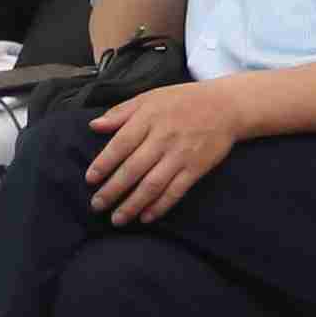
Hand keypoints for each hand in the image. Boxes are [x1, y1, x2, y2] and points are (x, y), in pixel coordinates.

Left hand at [79, 74, 259, 224]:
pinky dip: (160, 206)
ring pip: (152, 185)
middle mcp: (163, 138)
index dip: (103, 164)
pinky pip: (175, 191)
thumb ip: (121, 112)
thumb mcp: (150, 97)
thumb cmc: (183, 100)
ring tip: (117, 219)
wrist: (226, 106)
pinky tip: (146, 217)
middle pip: (133, 169)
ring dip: (132, 204)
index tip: (90, 179)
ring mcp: (180, 155)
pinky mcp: (196, 169)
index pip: (120, 144)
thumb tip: (94, 125)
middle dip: (112, 190)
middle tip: (96, 205)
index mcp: (149, 118)